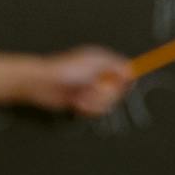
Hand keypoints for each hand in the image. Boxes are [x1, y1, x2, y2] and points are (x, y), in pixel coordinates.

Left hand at [0, 47, 131, 115]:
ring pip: (107, 104)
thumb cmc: (65, 70)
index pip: (125, 72)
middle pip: (119, 92)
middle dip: (106, 94)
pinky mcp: (84, 103)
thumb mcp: (95, 63)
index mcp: (103, 63)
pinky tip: (76, 102)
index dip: (127, 80)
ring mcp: (92, 91)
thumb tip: (131, 70)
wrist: (43, 84)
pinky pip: (95, 111)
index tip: (126, 83)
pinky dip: (87, 108)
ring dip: (95, 102)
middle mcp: (99, 77)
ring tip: (81, 96)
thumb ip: (116, 66)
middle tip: (94, 88)